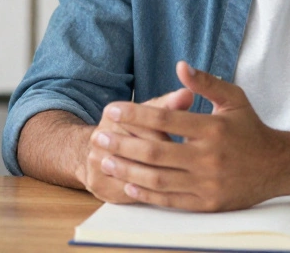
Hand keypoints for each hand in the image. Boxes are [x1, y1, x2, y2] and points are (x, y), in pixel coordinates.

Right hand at [81, 87, 194, 203]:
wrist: (101, 154)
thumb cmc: (135, 130)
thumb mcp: (151, 112)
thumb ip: (169, 104)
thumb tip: (186, 95)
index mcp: (112, 114)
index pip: (148, 124)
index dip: (170, 133)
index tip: (191, 140)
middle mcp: (99, 138)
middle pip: (143, 150)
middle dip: (169, 157)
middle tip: (192, 162)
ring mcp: (97, 163)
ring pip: (137, 174)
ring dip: (162, 177)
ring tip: (184, 176)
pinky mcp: (101, 187)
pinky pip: (131, 193)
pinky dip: (151, 194)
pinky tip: (169, 192)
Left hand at [93, 61, 289, 211]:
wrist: (279, 166)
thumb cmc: (251, 129)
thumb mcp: (233, 98)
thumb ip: (205, 82)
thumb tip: (180, 66)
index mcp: (212, 128)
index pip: (165, 120)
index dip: (135, 114)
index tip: (112, 110)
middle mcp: (208, 157)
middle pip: (155, 151)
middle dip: (122, 143)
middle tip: (99, 136)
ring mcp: (207, 183)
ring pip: (158, 179)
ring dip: (127, 171)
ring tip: (105, 160)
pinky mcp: (208, 203)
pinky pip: (171, 200)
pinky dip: (147, 195)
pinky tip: (128, 186)